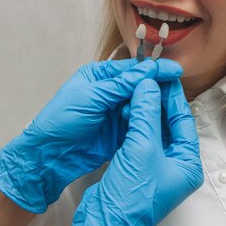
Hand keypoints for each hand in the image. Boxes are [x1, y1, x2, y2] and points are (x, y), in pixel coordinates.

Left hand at [0, 58, 182, 213]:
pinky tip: (159, 123)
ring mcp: (115, 112)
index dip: (154, 70)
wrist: (50, 156)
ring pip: (142, 105)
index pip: (132, 69)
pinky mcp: (120, 132)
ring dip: (153, 107)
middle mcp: (110, 92)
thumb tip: (149, 69)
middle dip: (156, 89)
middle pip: (141, 86)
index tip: (175, 71)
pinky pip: (140, 123)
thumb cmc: (62, 120)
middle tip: (175, 92)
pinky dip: (149, 123)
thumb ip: (121, 84)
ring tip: (165, 109)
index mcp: (100, 76)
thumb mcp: (92, 97)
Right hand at [67, 79, 203, 225]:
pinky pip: (138, 138)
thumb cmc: (131, 197)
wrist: (106, 223)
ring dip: (142, 111)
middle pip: (168, 123)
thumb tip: (149, 86)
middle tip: (147, 79)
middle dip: (156, 101)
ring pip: (152, 129)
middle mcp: (175, 165)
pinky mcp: (137, 168)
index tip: (164, 76)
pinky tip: (125, 110)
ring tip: (133, 91)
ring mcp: (156, 167)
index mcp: (187, 163)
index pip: (183, 120)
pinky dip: (132, 123)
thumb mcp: (142, 148)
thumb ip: (147, 114)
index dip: (172, 96)